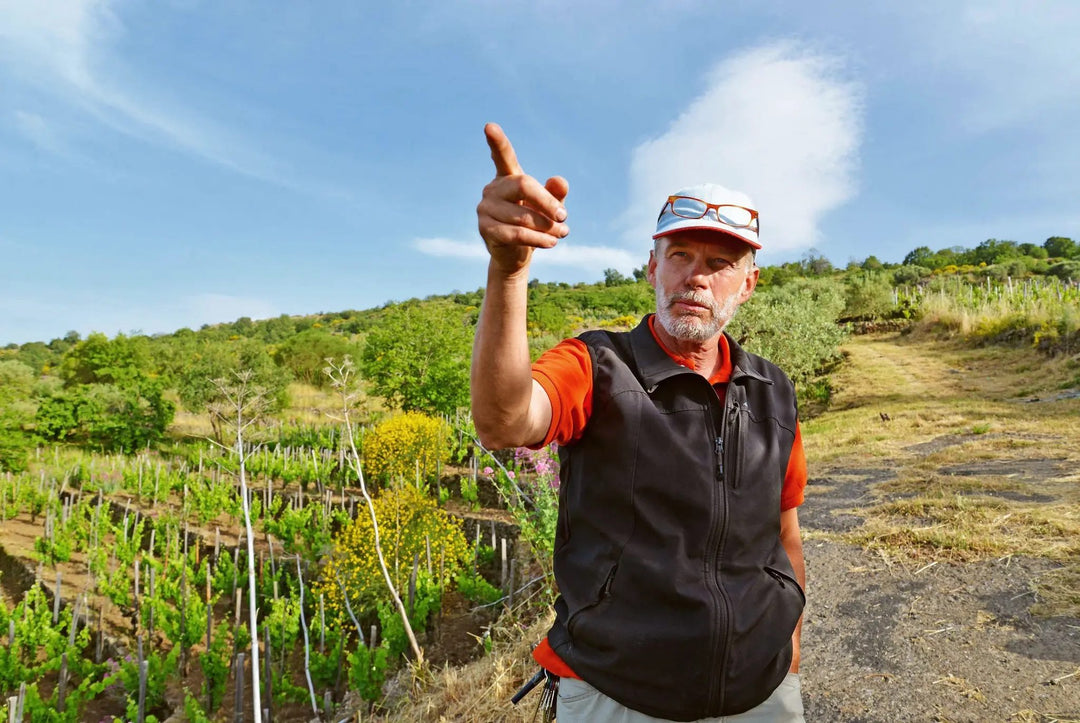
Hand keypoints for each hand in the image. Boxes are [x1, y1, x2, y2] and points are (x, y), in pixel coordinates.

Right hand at [477, 123, 568, 273]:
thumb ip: (555, 193)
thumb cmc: (534, 224)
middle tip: (564, 216)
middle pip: (523, 185)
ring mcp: (485, 209)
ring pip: (523, 215)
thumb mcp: (550, 207)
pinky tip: (552, 243)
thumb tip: (559, 181)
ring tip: (562, 233)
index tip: (489, 126)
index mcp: (507, 177)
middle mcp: (492, 189)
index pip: (502, 156)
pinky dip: (539, 239)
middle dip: (547, 202)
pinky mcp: (486, 230)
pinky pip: (517, 233)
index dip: (497, 142)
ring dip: (548, 226)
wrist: (516, 256)